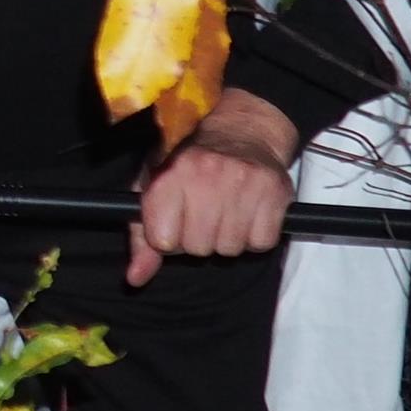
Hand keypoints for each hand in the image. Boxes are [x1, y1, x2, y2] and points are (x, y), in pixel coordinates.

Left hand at [127, 88, 298, 285]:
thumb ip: (141, 237)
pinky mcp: (275, 192)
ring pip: (230, 249)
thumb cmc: (188, 164)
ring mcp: (243, 183)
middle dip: (198, 239)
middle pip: (198, 248)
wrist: (242, 132)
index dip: (167, 238)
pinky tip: (247, 213)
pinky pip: (261, 243)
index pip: (162, 240)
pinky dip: (255, 236)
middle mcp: (206, 176)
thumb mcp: (154, 189)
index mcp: (170, 174)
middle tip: (203, 216)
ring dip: (227, 238)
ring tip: (225, 211)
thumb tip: (135, 278)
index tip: (173, 222)